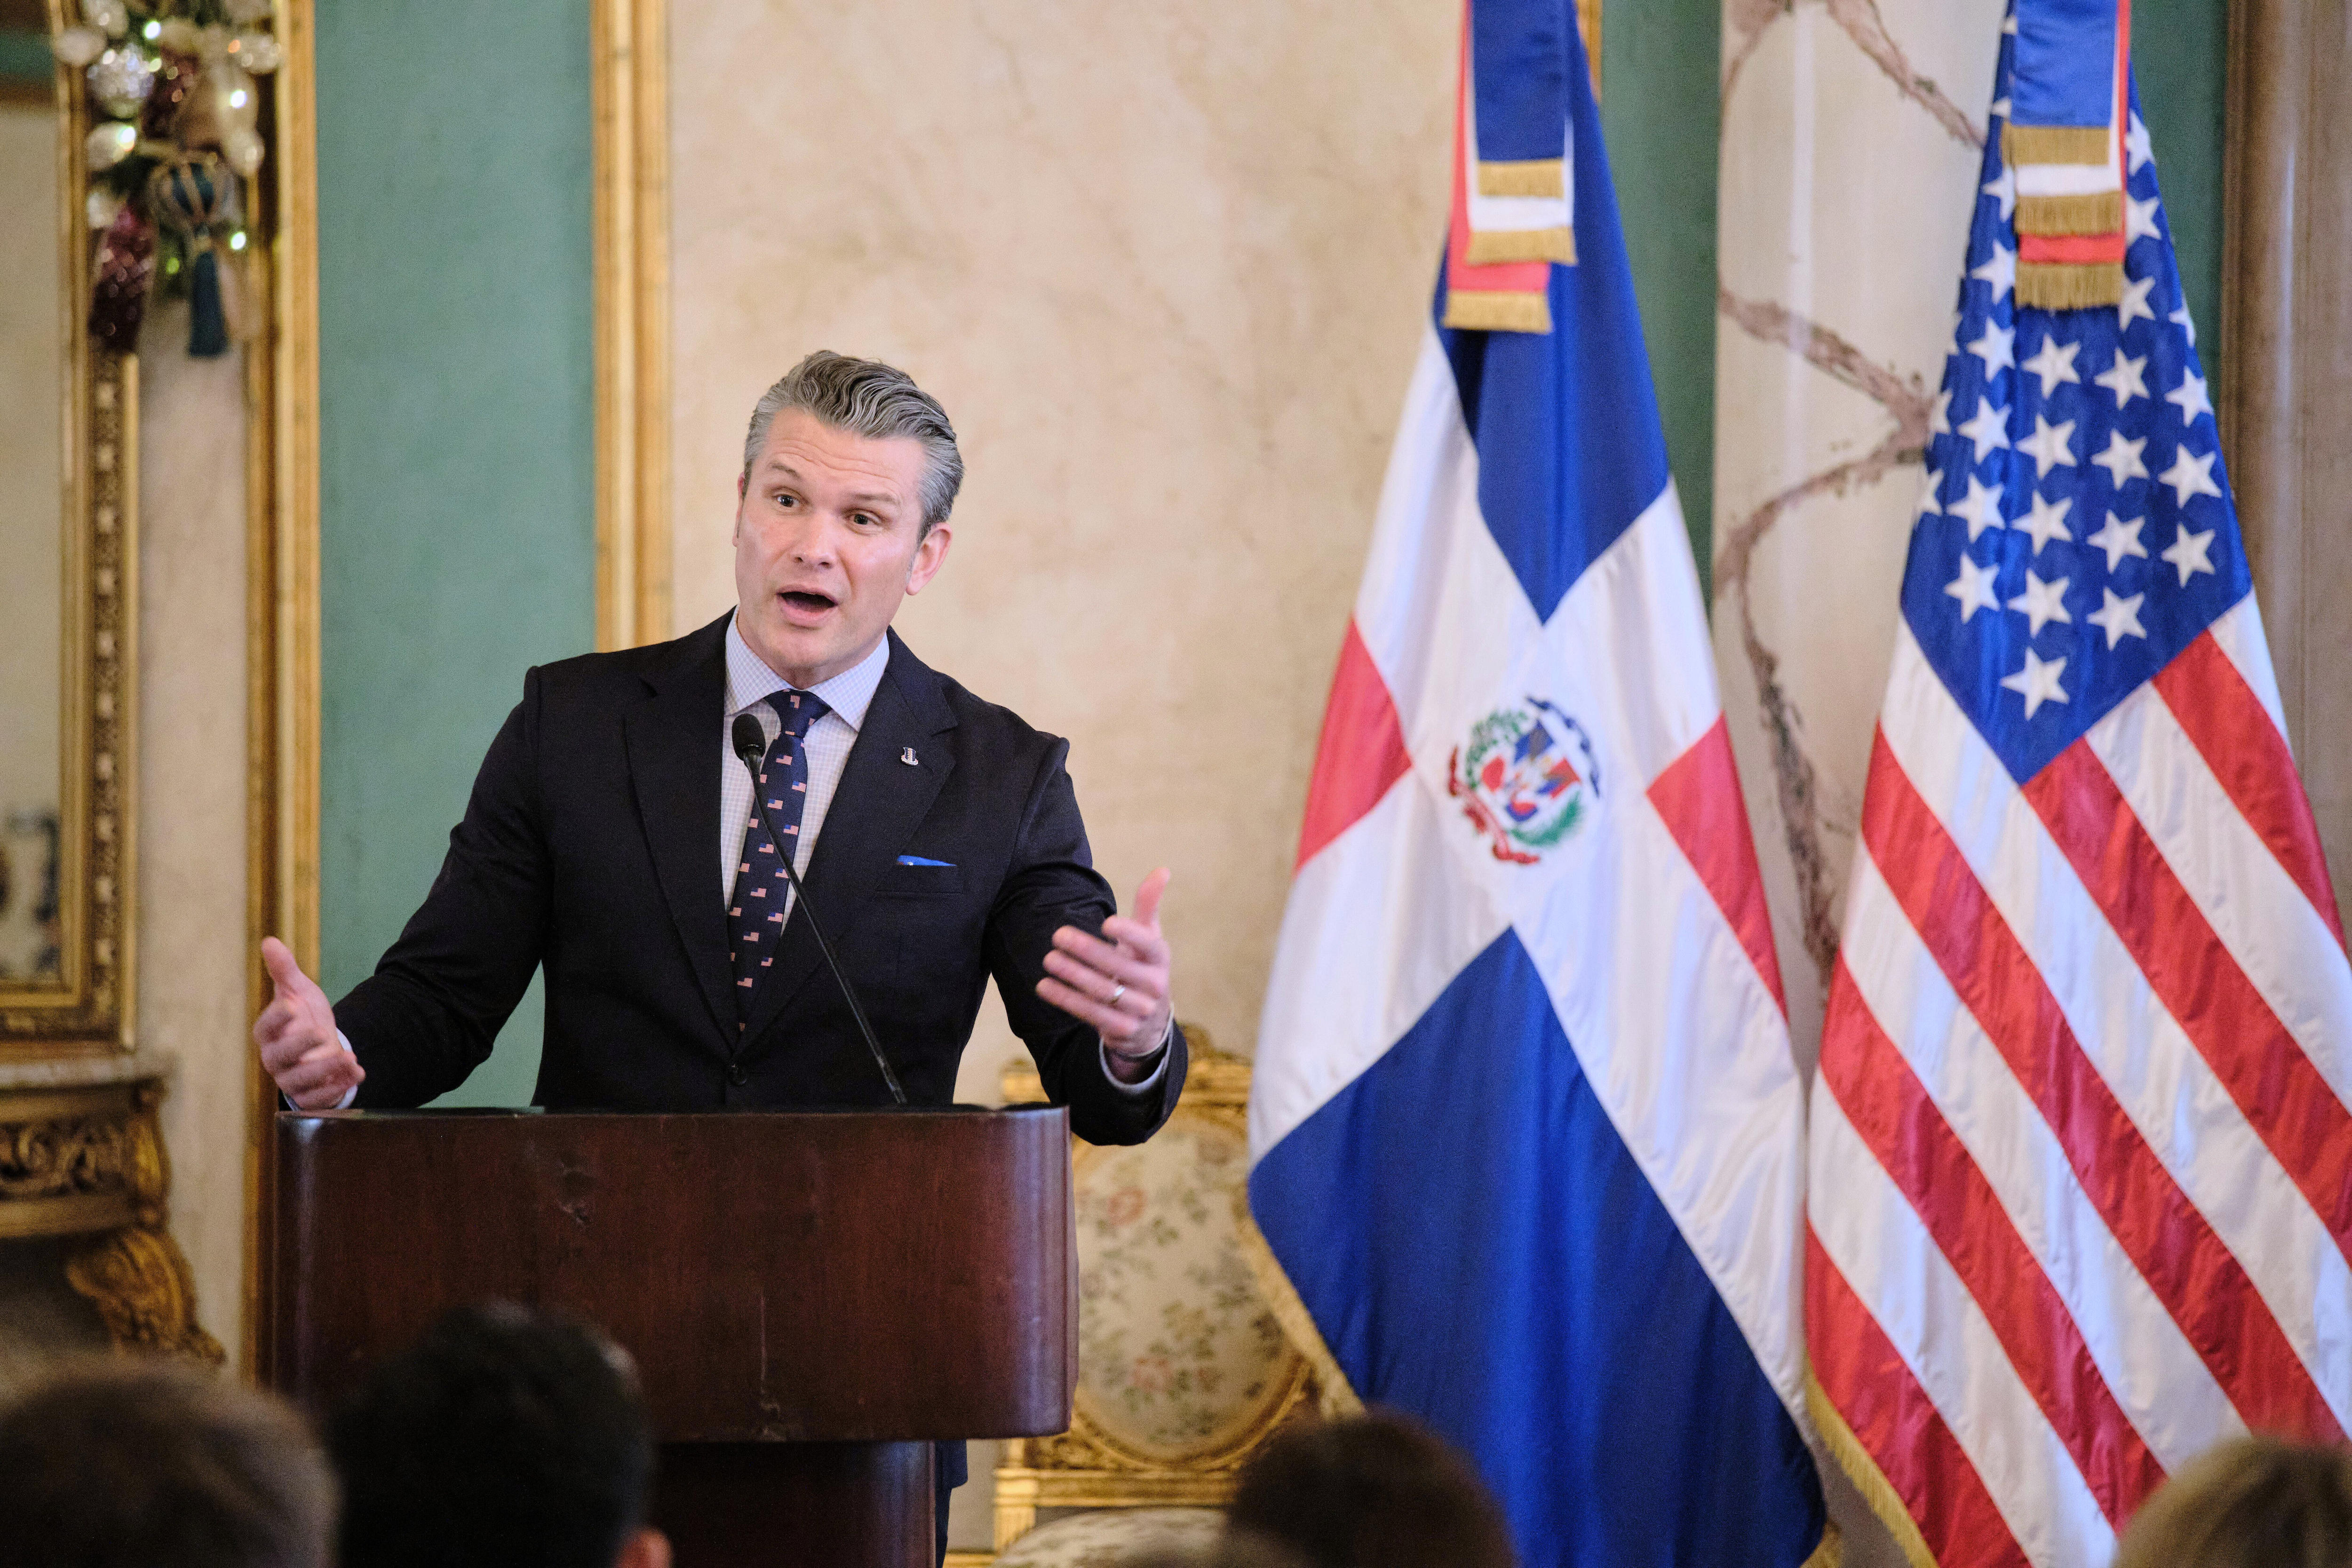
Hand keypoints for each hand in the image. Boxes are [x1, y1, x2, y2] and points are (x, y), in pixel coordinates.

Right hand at [254, 936, 363, 1109]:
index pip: (265, 1027)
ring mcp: (291, 1079)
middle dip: (300, 1045)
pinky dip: (337, 1088)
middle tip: (321, 1032)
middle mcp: (275, 1058)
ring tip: (347, 1057)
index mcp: (269, 1033)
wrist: (325, 1046)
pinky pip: (317, 1100)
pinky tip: (357, 1073)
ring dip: (324, 1071)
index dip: (275, 1017)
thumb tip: (269, 941)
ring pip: (299, 1081)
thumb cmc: (305, 1017)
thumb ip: (284, 970)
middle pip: (281, 1056)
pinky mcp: (309, 1096)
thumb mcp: (299, 991)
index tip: (292, 1005)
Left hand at [1038, 868, 1174, 1079]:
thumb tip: (1162, 869)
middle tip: (1058, 935)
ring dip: (1072, 974)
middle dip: (1087, 951)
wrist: (1149, 1023)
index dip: (1130, 935)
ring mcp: (1138, 1010)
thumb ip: (1148, 906)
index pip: (1149, 945)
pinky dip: (1065, 999)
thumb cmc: (1143, 967)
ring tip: (1049, 959)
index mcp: (1160, 958)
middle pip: (1118, 967)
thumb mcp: (1149, 938)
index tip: (1106, 922)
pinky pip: (1089, 1013)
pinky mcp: (1120, 1029)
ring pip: (1102, 991)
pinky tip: (1044, 985)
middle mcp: (1154, 986)